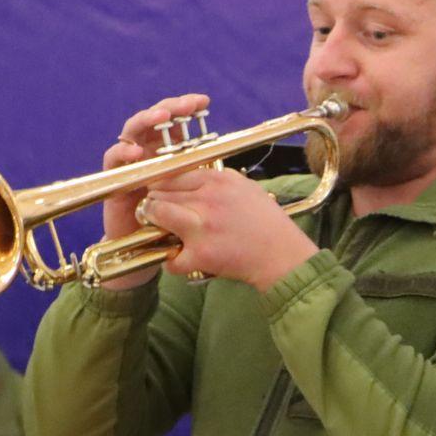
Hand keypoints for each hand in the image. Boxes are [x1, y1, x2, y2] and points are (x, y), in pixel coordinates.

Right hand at [97, 93, 209, 289]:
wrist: (149, 250)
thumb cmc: (176, 223)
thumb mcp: (194, 198)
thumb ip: (203, 179)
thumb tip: (227, 165)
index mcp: (167, 151)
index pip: (176, 122)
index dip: (187, 108)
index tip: (204, 101)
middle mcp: (147, 152)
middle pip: (154, 120)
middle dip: (169, 108)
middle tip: (183, 106)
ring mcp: (129, 163)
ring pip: (132, 132)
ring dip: (146, 121)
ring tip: (161, 117)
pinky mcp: (113, 178)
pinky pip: (113, 159)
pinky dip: (123, 152)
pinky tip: (136, 152)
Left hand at [138, 165, 316, 291]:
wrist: (282, 254)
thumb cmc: (267, 222)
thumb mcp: (245, 187)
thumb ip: (217, 178)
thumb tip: (193, 176)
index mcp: (217, 180)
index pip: (172, 173)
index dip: (160, 184)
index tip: (158, 192)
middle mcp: (206, 199)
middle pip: (159, 193)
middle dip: (154, 204)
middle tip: (156, 214)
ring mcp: (201, 226)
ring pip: (156, 215)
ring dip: (154, 224)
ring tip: (161, 232)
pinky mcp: (201, 254)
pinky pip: (170, 257)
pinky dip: (171, 261)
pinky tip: (180, 259)